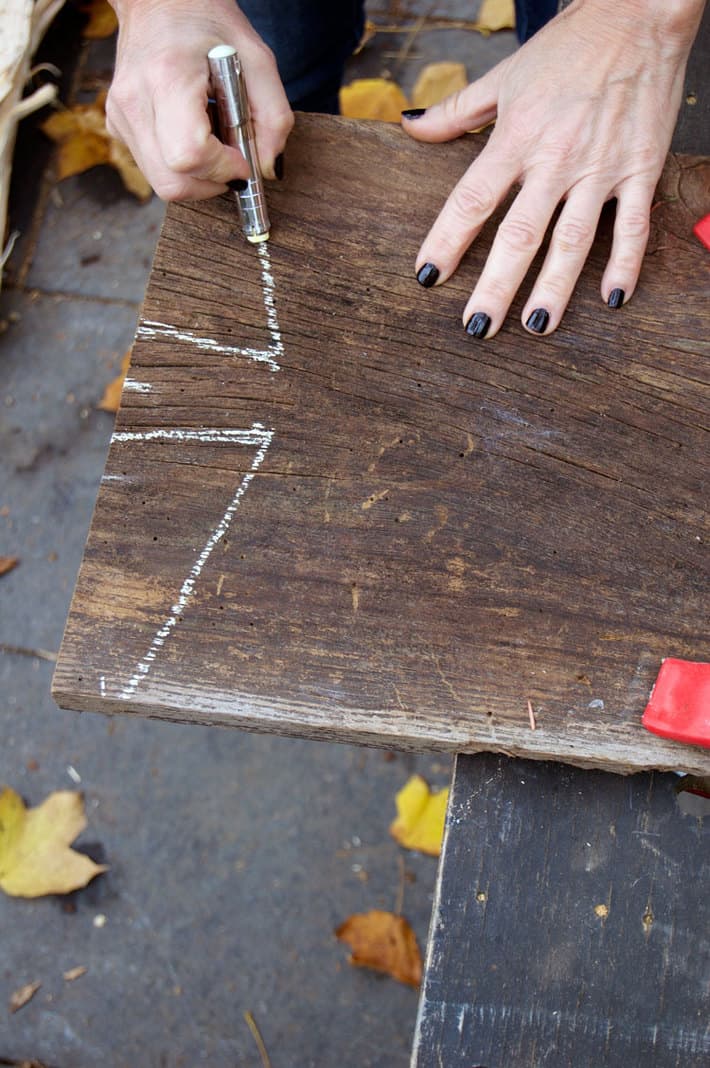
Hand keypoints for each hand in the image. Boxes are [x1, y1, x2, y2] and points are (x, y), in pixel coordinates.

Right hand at [106, 0, 293, 199]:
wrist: (156, 0)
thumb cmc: (208, 22)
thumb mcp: (257, 59)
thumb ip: (274, 118)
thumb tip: (267, 169)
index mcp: (167, 77)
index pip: (189, 155)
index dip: (223, 169)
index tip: (243, 159)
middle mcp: (135, 101)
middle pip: (172, 181)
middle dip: (212, 182)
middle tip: (232, 158)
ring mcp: (120, 116)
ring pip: (163, 183)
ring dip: (198, 176)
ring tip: (213, 138)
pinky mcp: (118, 126)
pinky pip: (154, 169)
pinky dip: (181, 166)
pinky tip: (193, 133)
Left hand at [403, 0, 704, 337]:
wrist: (641, 14)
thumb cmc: (569, 46)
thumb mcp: (505, 77)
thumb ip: (456, 112)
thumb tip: (410, 127)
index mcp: (517, 137)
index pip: (472, 200)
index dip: (447, 241)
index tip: (427, 276)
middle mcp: (556, 158)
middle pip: (519, 234)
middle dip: (496, 286)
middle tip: (477, 328)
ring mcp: (600, 168)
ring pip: (573, 239)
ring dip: (554, 288)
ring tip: (536, 327)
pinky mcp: (640, 169)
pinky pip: (633, 226)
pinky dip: (625, 264)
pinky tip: (613, 300)